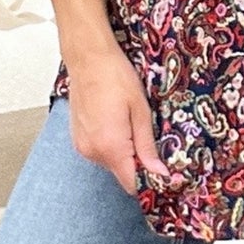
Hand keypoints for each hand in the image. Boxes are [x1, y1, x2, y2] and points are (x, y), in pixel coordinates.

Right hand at [63, 42, 174, 196]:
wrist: (88, 58)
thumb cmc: (116, 77)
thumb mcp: (141, 111)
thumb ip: (147, 146)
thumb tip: (159, 174)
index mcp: (111, 147)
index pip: (132, 184)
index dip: (151, 182)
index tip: (166, 173)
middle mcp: (92, 152)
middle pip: (122, 174)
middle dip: (139, 165)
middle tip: (152, 141)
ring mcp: (82, 146)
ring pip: (112, 163)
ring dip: (125, 153)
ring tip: (132, 125)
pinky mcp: (78, 139)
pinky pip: (100, 152)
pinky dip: (112, 145)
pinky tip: (118, 123)